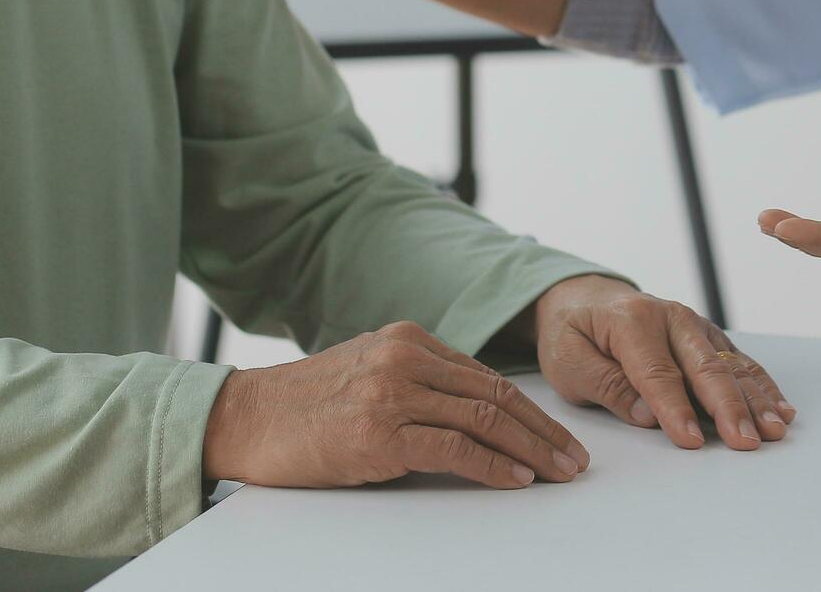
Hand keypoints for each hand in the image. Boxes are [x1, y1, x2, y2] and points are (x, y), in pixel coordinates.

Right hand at [203, 321, 588, 489]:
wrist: (245, 419)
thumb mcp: (369, 374)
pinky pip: (454, 448)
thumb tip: (478, 414)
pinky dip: (492, 466)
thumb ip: (419, 382)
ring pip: (484, 419)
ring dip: (530, 450)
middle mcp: (405, 359)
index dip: (529, 410)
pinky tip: (517, 480)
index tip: (557, 435)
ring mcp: (393, 394)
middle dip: (542, 431)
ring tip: (557, 473)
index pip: (486, 377)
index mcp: (408, 340)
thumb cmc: (306, 406)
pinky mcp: (380, 433)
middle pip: (495, 396)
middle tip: (574, 459)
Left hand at [533, 275, 793, 451]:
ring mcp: (695, 326)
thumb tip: (648, 416)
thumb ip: (606, 386)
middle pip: (705, 367)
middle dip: (729, 406)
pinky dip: (761, 386)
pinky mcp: (708, 338)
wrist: (585, 298)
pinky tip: (780, 409)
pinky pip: (739, 363)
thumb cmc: (573, 333)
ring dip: (755, 399)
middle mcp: (671, 318)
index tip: (691, 440)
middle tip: (746, 441)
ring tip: (774, 429)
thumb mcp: (568, 360)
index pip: (657, 373)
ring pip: (731, 365)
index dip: (675, 409)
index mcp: (631, 321)